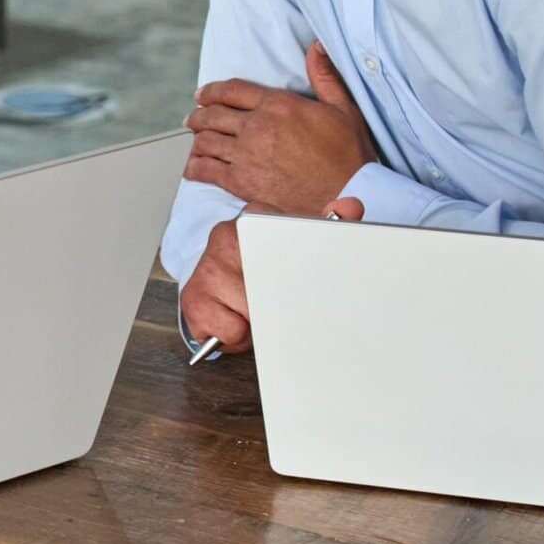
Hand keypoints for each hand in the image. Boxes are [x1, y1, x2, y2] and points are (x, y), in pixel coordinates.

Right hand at [180, 194, 364, 356]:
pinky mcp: (192, 299)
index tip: (300, 281)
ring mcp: (206, 267)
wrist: (221, 294)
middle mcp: (225, 236)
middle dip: (279, 301)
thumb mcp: (302, 246)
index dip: (299, 271)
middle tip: (277, 302)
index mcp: (253, 218)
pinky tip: (234, 322)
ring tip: (254, 312)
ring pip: (252, 309)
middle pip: (270, 280)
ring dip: (258, 321)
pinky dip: (237, 336)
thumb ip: (331, 225)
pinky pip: (230, 330)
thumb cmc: (264, 273)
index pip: (286, 239)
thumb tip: (351, 206)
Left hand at [184, 42, 377, 213]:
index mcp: (278, 106)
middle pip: (212, 114)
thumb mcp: (343, 108)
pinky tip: (194, 167)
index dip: (211, 91)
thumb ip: (324, 76)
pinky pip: (206, 170)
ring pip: (205, 141)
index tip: (202, 94)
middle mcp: (257, 127)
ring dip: (196, 139)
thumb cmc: (349, 155)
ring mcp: (246, 155)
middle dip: (199, 115)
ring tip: (194, 139)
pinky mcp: (241, 182)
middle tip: (193, 118)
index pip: (232, 90)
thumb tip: (316, 47)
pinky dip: (195, 167)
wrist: (349, 195)